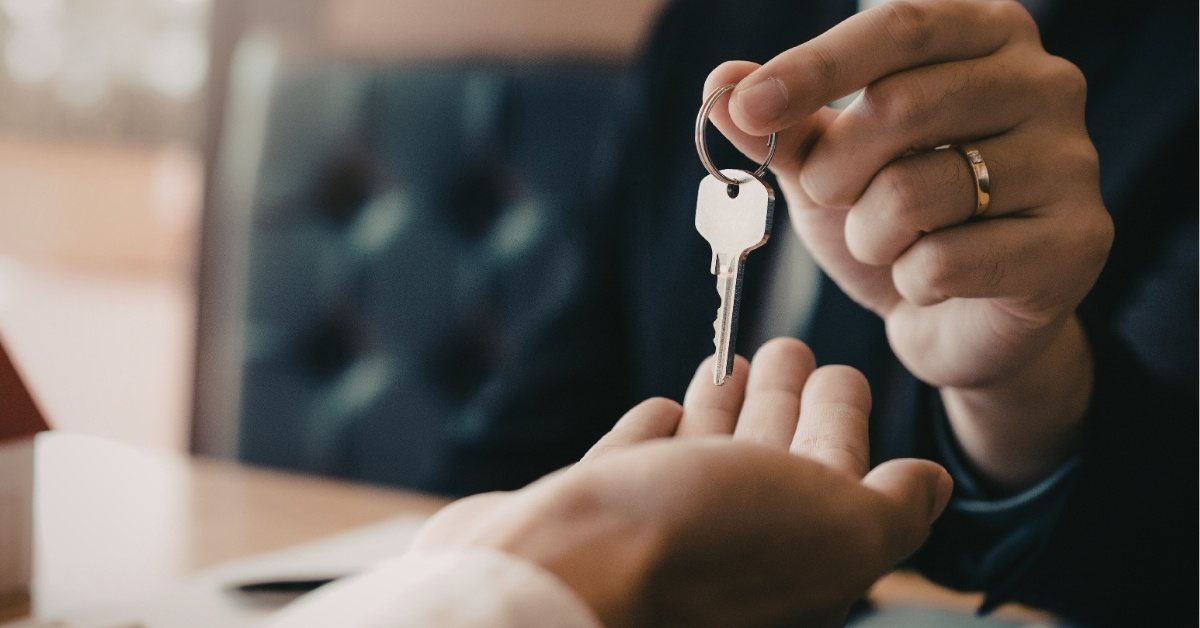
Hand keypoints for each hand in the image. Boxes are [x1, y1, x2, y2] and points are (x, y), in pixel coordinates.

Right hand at [411, 338, 952, 627]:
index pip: (834, 480)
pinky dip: (650, 436)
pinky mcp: (587, 520)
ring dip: (722, 410)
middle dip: (784, 404)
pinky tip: (662, 408)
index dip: (844, 423)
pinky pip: (632, 468)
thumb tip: (934, 486)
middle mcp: (727, 558)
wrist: (562, 569)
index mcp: (796, 565)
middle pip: (767, 466)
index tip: (840, 370)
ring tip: (732, 361)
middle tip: (789, 348)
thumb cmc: (706, 546)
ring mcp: (650, 540)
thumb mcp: (839, 532)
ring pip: (701, 462)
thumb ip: (895, 511)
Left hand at [704, 0, 1112, 489]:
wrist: (958, 319)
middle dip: (833, 168)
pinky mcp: (1078, 242)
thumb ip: (781, 123)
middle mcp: (1045, 83)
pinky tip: (928, 281)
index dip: (814, 67)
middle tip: (826, 197)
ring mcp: (1072, 162)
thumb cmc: (895, 221)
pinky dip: (909, 280)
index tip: (746, 108)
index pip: (897, 27)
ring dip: (866, 233)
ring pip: (917, 190)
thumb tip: (719, 80)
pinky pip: (946, 260)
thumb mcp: (827, 164)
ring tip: (884, 243)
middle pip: (902, 104)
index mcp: (988, 35)